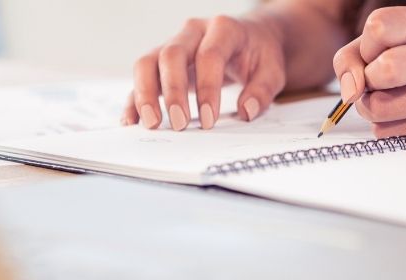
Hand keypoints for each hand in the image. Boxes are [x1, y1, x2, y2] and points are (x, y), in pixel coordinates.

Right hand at [121, 15, 285, 130]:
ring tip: (151, 124)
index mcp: (223, 29)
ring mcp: (173, 45)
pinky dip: (135, 99)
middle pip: (170, 55)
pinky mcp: (162, 63)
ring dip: (145, 94)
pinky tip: (132, 120)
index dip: (207, 88)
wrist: (251, 39)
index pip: (209, 56)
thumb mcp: (272, 71)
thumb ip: (263, 91)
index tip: (209, 120)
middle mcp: (193, 32)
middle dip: (172, 92)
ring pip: (147, 62)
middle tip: (179, 125)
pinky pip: (143, 79)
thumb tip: (246, 112)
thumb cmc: (260, 55)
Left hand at [333, 7, 405, 137]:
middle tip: (376, 81)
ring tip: (385, 97)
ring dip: (370, 107)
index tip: (374, 53)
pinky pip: (389, 131)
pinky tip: (399, 112)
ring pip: (380, 108)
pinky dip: (383, 124)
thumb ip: (355, 54)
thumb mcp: (399, 36)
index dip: (365, 46)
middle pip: (383, 72)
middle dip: (366, 81)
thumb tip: (348, 91)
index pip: (378, 28)